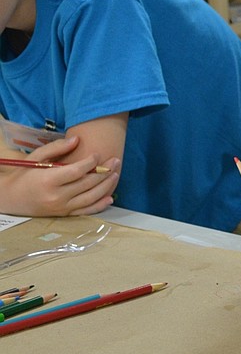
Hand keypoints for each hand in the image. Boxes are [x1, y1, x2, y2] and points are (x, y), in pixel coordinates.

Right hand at [0, 135, 119, 216]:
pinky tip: (110, 198)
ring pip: (90, 198)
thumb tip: (77, 139)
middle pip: (87, 184)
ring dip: (106, 186)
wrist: (11, 199)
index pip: (76, 171)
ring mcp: (61, 207)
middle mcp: (56, 196)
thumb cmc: (24, 174)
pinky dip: (99, 206)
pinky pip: (85, 211)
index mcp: (48, 180)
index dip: (90, 162)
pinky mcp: (64, 214)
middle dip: (104, 171)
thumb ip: (56, 147)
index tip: (98, 154)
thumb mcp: (35, 156)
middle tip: (115, 160)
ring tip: (116, 174)